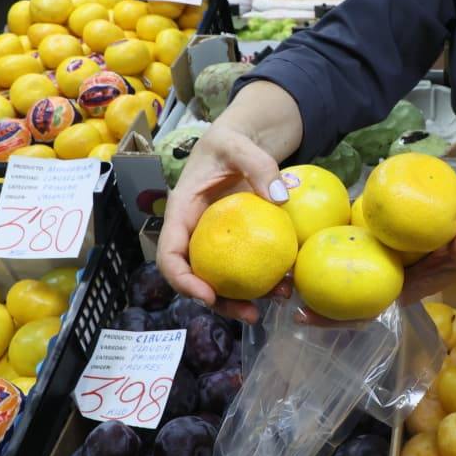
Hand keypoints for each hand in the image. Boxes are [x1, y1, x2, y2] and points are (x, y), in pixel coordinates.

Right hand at [158, 124, 291, 322]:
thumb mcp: (239, 145)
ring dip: (244, 298)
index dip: (182, 280)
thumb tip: (279, 197)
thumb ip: (258, 165)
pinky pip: (243, 266)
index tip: (208, 295)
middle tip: (250, 314)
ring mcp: (215, 240)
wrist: (242, 142)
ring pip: (220, 279)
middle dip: (219, 302)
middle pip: (195, 278)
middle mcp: (194, 233)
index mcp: (182, 212)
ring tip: (276, 300)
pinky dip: (262, 278)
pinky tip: (286, 282)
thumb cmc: (231, 141)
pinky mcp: (236, 242)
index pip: (169, 254)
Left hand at [292, 215, 455, 325]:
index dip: (332, 318)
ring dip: (312, 266)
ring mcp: (381, 262)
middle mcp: (384, 279)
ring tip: (280, 262)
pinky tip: (307, 222)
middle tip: (277, 286)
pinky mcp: (380, 243)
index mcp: (400, 289)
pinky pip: (352, 241)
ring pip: (341, 269)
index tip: (304, 316)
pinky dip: (331, 236)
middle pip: (341, 293)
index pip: (361, 311)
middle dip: (310, 293)